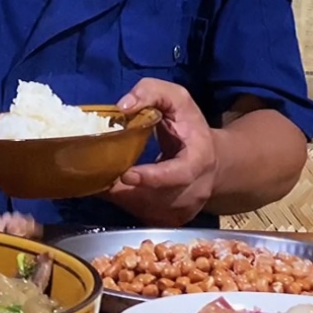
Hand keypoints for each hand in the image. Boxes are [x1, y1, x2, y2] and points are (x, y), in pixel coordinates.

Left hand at [103, 78, 216, 227]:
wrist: (213, 161)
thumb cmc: (190, 126)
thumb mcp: (176, 99)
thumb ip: (150, 92)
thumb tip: (122, 107)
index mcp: (199, 161)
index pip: (178, 175)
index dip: (152, 177)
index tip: (127, 174)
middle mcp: (194, 192)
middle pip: (155, 198)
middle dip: (124, 189)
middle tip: (100, 173)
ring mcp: (183, 210)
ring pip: (143, 211)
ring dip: (120, 195)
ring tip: (106, 176)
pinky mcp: (170, 220)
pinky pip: (141, 216)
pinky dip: (124, 202)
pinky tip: (118, 187)